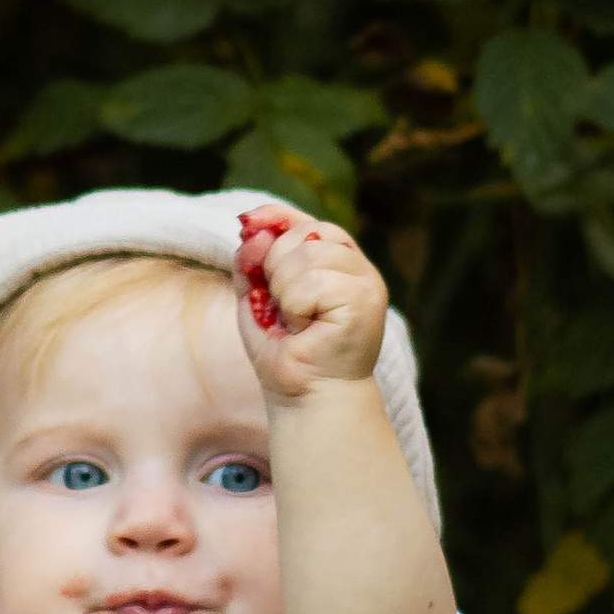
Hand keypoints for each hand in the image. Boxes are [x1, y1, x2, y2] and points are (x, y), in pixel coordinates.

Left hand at [234, 207, 386, 397]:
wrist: (304, 396)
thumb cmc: (285, 351)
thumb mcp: (257, 298)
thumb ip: (252, 261)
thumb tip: (252, 227)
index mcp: (335, 262)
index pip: (305, 221)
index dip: (275, 217)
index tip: (247, 224)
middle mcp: (356, 266)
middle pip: (303, 233)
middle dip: (275, 268)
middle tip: (282, 309)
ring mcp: (366, 280)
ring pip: (308, 254)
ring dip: (285, 292)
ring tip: (296, 322)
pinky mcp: (366, 298)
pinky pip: (312, 282)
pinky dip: (295, 307)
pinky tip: (306, 329)